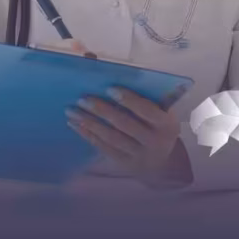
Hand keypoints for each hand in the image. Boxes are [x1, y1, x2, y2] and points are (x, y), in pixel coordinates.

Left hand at [66, 87, 192, 188]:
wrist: (162, 162)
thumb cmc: (160, 126)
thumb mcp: (164, 112)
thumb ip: (149, 96)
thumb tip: (122, 74)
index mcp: (166, 124)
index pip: (146, 110)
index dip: (129, 100)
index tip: (110, 88)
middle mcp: (153, 141)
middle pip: (124, 124)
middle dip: (102, 110)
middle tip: (83, 99)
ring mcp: (138, 155)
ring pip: (111, 137)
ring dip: (89, 123)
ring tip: (72, 111)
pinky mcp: (123, 164)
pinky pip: (103, 148)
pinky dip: (88, 135)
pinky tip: (76, 124)